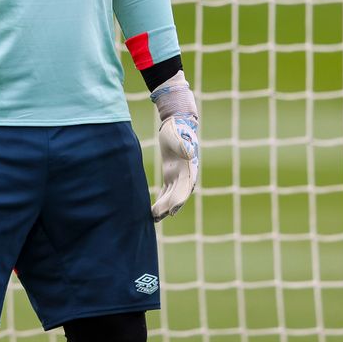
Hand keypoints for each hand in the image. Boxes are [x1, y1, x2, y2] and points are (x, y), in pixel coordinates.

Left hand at [150, 72, 199, 220]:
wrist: (178, 123)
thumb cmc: (177, 128)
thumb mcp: (178, 136)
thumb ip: (183, 145)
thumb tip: (189, 153)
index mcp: (189, 168)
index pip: (185, 188)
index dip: (179, 201)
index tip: (172, 211)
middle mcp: (186, 175)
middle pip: (178, 195)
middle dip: (168, 207)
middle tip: (156, 217)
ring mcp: (179, 176)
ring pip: (172, 196)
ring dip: (164, 207)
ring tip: (153, 218)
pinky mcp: (171, 174)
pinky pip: (167, 191)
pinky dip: (162, 200)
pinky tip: (154, 210)